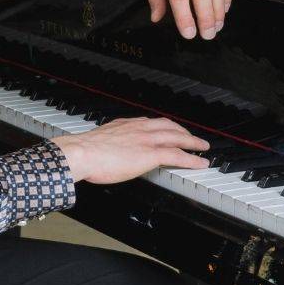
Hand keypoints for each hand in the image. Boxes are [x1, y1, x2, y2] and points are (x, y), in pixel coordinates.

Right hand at [51, 117, 210, 183]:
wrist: (81, 153)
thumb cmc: (83, 152)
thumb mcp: (97, 141)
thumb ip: (107, 144)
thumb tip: (104, 153)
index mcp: (125, 125)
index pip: (150, 122)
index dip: (163, 126)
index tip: (167, 129)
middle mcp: (138, 128)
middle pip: (168, 126)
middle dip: (183, 131)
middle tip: (191, 137)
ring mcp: (146, 140)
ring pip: (177, 137)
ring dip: (193, 141)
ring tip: (202, 147)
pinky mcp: (150, 154)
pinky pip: (178, 155)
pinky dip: (192, 159)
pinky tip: (200, 162)